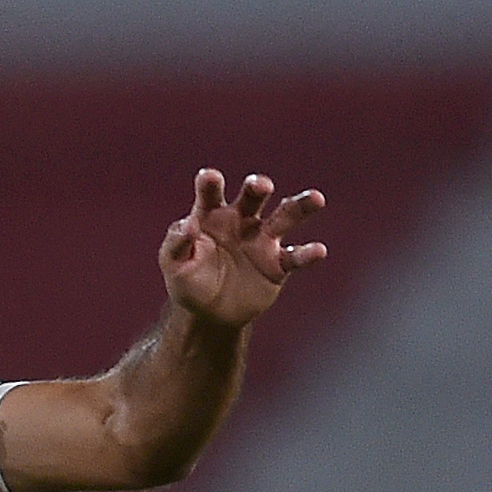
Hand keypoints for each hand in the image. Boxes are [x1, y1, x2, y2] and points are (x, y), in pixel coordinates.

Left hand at [161, 169, 325, 328]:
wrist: (208, 314)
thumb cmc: (188, 281)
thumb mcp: (173, 264)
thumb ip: (176, 243)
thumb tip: (187, 224)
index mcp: (210, 215)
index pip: (210, 193)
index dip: (210, 183)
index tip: (210, 177)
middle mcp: (241, 220)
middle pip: (253, 196)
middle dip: (257, 186)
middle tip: (261, 186)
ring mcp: (262, 239)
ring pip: (286, 216)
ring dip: (300, 206)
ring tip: (316, 199)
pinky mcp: (278, 264)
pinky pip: (296, 257)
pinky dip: (308, 254)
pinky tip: (318, 251)